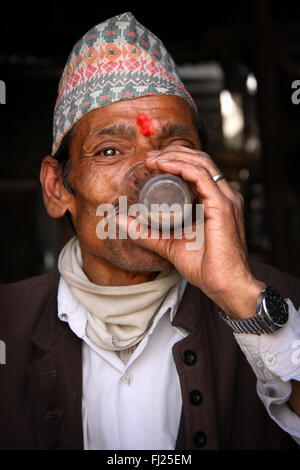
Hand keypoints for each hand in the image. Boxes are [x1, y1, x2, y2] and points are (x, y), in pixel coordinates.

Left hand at [121, 145, 265, 318]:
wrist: (224, 285)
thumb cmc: (204, 266)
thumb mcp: (168, 243)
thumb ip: (147, 232)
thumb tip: (121, 221)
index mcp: (215, 201)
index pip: (197, 169)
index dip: (175, 159)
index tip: (151, 163)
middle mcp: (224, 195)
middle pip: (200, 160)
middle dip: (173, 153)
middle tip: (149, 158)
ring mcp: (226, 199)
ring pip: (201, 163)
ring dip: (175, 156)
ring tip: (153, 159)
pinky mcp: (223, 206)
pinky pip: (201, 177)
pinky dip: (182, 166)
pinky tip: (164, 165)